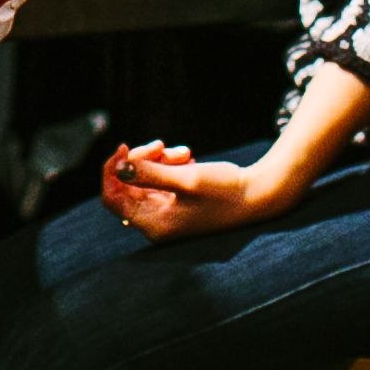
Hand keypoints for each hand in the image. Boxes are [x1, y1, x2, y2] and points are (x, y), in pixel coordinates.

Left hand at [99, 140, 290, 243]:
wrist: (258, 195)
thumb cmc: (225, 190)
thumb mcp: (185, 179)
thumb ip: (149, 174)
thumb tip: (118, 168)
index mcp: (154, 224)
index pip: (112, 198)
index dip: (112, 170)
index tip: (124, 147)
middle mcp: (157, 222)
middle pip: (128, 185)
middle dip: (143, 160)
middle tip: (162, 145)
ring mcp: (167, 213)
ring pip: (145, 179)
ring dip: (159, 160)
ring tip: (185, 152)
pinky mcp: (178, 203)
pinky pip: (160, 180)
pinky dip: (169, 165)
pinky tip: (188, 158)